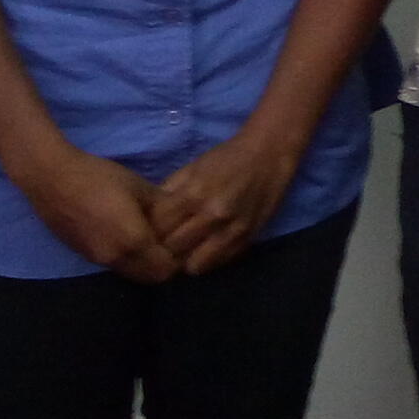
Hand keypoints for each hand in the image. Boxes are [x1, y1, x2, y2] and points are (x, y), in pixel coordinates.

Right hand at [18, 146, 180, 282]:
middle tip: (171, 243)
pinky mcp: (85, 255)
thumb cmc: (99, 178)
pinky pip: (116, 267)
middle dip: (165, 266)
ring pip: (133, 275)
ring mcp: (98, 260)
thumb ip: (164, 206)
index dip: (180, 259)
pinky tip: (129, 239)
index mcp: (133, 242)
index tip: (185, 242)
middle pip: (152, 278)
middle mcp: (116, 258)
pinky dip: (129, 261)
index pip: (168, 269)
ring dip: (146, 265)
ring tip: (152, 240)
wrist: (51, 179)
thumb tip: (183, 215)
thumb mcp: (140, 187)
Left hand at [150, 126, 305, 274]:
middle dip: (163, 247)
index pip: (157, 228)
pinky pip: (218, 264)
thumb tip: (148, 216)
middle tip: (163, 242)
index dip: (148, 231)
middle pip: (172, 249)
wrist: (270, 153)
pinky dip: (207, 260)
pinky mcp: (247, 240)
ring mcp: (232, 231)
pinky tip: (204, 248)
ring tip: (184, 249)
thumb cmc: (227, 157)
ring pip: (193, 265)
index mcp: (194, 194)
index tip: (147, 230)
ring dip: (185, 259)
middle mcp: (212, 216)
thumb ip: (169, 192)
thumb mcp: (192, 168)